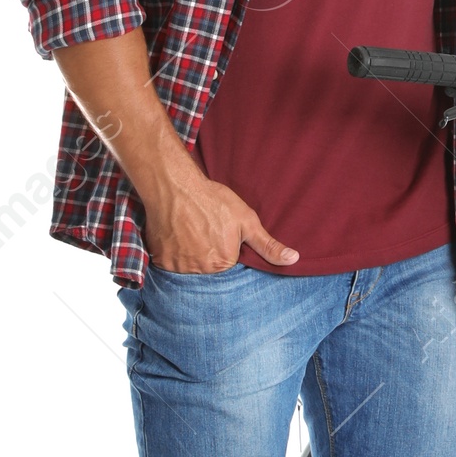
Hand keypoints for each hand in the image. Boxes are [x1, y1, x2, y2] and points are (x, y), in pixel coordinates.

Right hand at [143, 169, 297, 272]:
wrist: (175, 186)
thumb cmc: (213, 200)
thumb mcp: (247, 220)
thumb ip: (268, 245)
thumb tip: (294, 260)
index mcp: (224, 264)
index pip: (231, 269)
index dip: (228, 253)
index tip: (222, 237)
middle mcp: (201, 270)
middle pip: (210, 270)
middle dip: (210, 256)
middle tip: (206, 233)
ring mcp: (179, 266)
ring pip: (190, 269)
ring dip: (192, 256)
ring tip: (193, 233)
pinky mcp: (161, 260)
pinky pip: (171, 264)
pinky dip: (175, 254)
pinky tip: (179, 236)